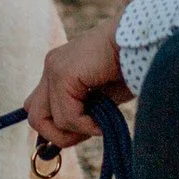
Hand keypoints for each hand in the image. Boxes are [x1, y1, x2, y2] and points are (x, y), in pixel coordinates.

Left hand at [25, 22, 130, 149]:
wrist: (143, 41)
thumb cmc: (131, 67)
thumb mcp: (101, 97)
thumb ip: (83, 112)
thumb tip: (70, 137)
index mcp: (59, 69)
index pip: (39, 108)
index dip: (56, 128)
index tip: (84, 132)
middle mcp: (52, 66)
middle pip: (34, 117)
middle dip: (59, 135)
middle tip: (90, 130)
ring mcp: (54, 68)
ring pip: (46, 121)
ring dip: (77, 131)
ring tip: (101, 121)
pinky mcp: (63, 73)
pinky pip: (67, 117)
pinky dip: (87, 126)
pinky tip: (104, 119)